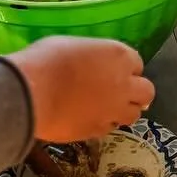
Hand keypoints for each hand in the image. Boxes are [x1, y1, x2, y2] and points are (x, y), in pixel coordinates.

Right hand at [5, 37, 155, 140]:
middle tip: (118, 92)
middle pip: (146, 91)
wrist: (31, 94)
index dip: (125, 67)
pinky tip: (87, 118)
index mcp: (118, 57)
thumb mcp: (71, 46)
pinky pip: (109, 128)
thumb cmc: (45, 60)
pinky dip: (103, 123)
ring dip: (123, 110)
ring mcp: (113, 111)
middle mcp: (124, 85)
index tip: (112, 69)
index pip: (137, 63)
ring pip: (134, 114)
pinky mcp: (98, 131)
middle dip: (136, 92)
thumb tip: (88, 63)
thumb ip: (90, 57)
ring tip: (105, 107)